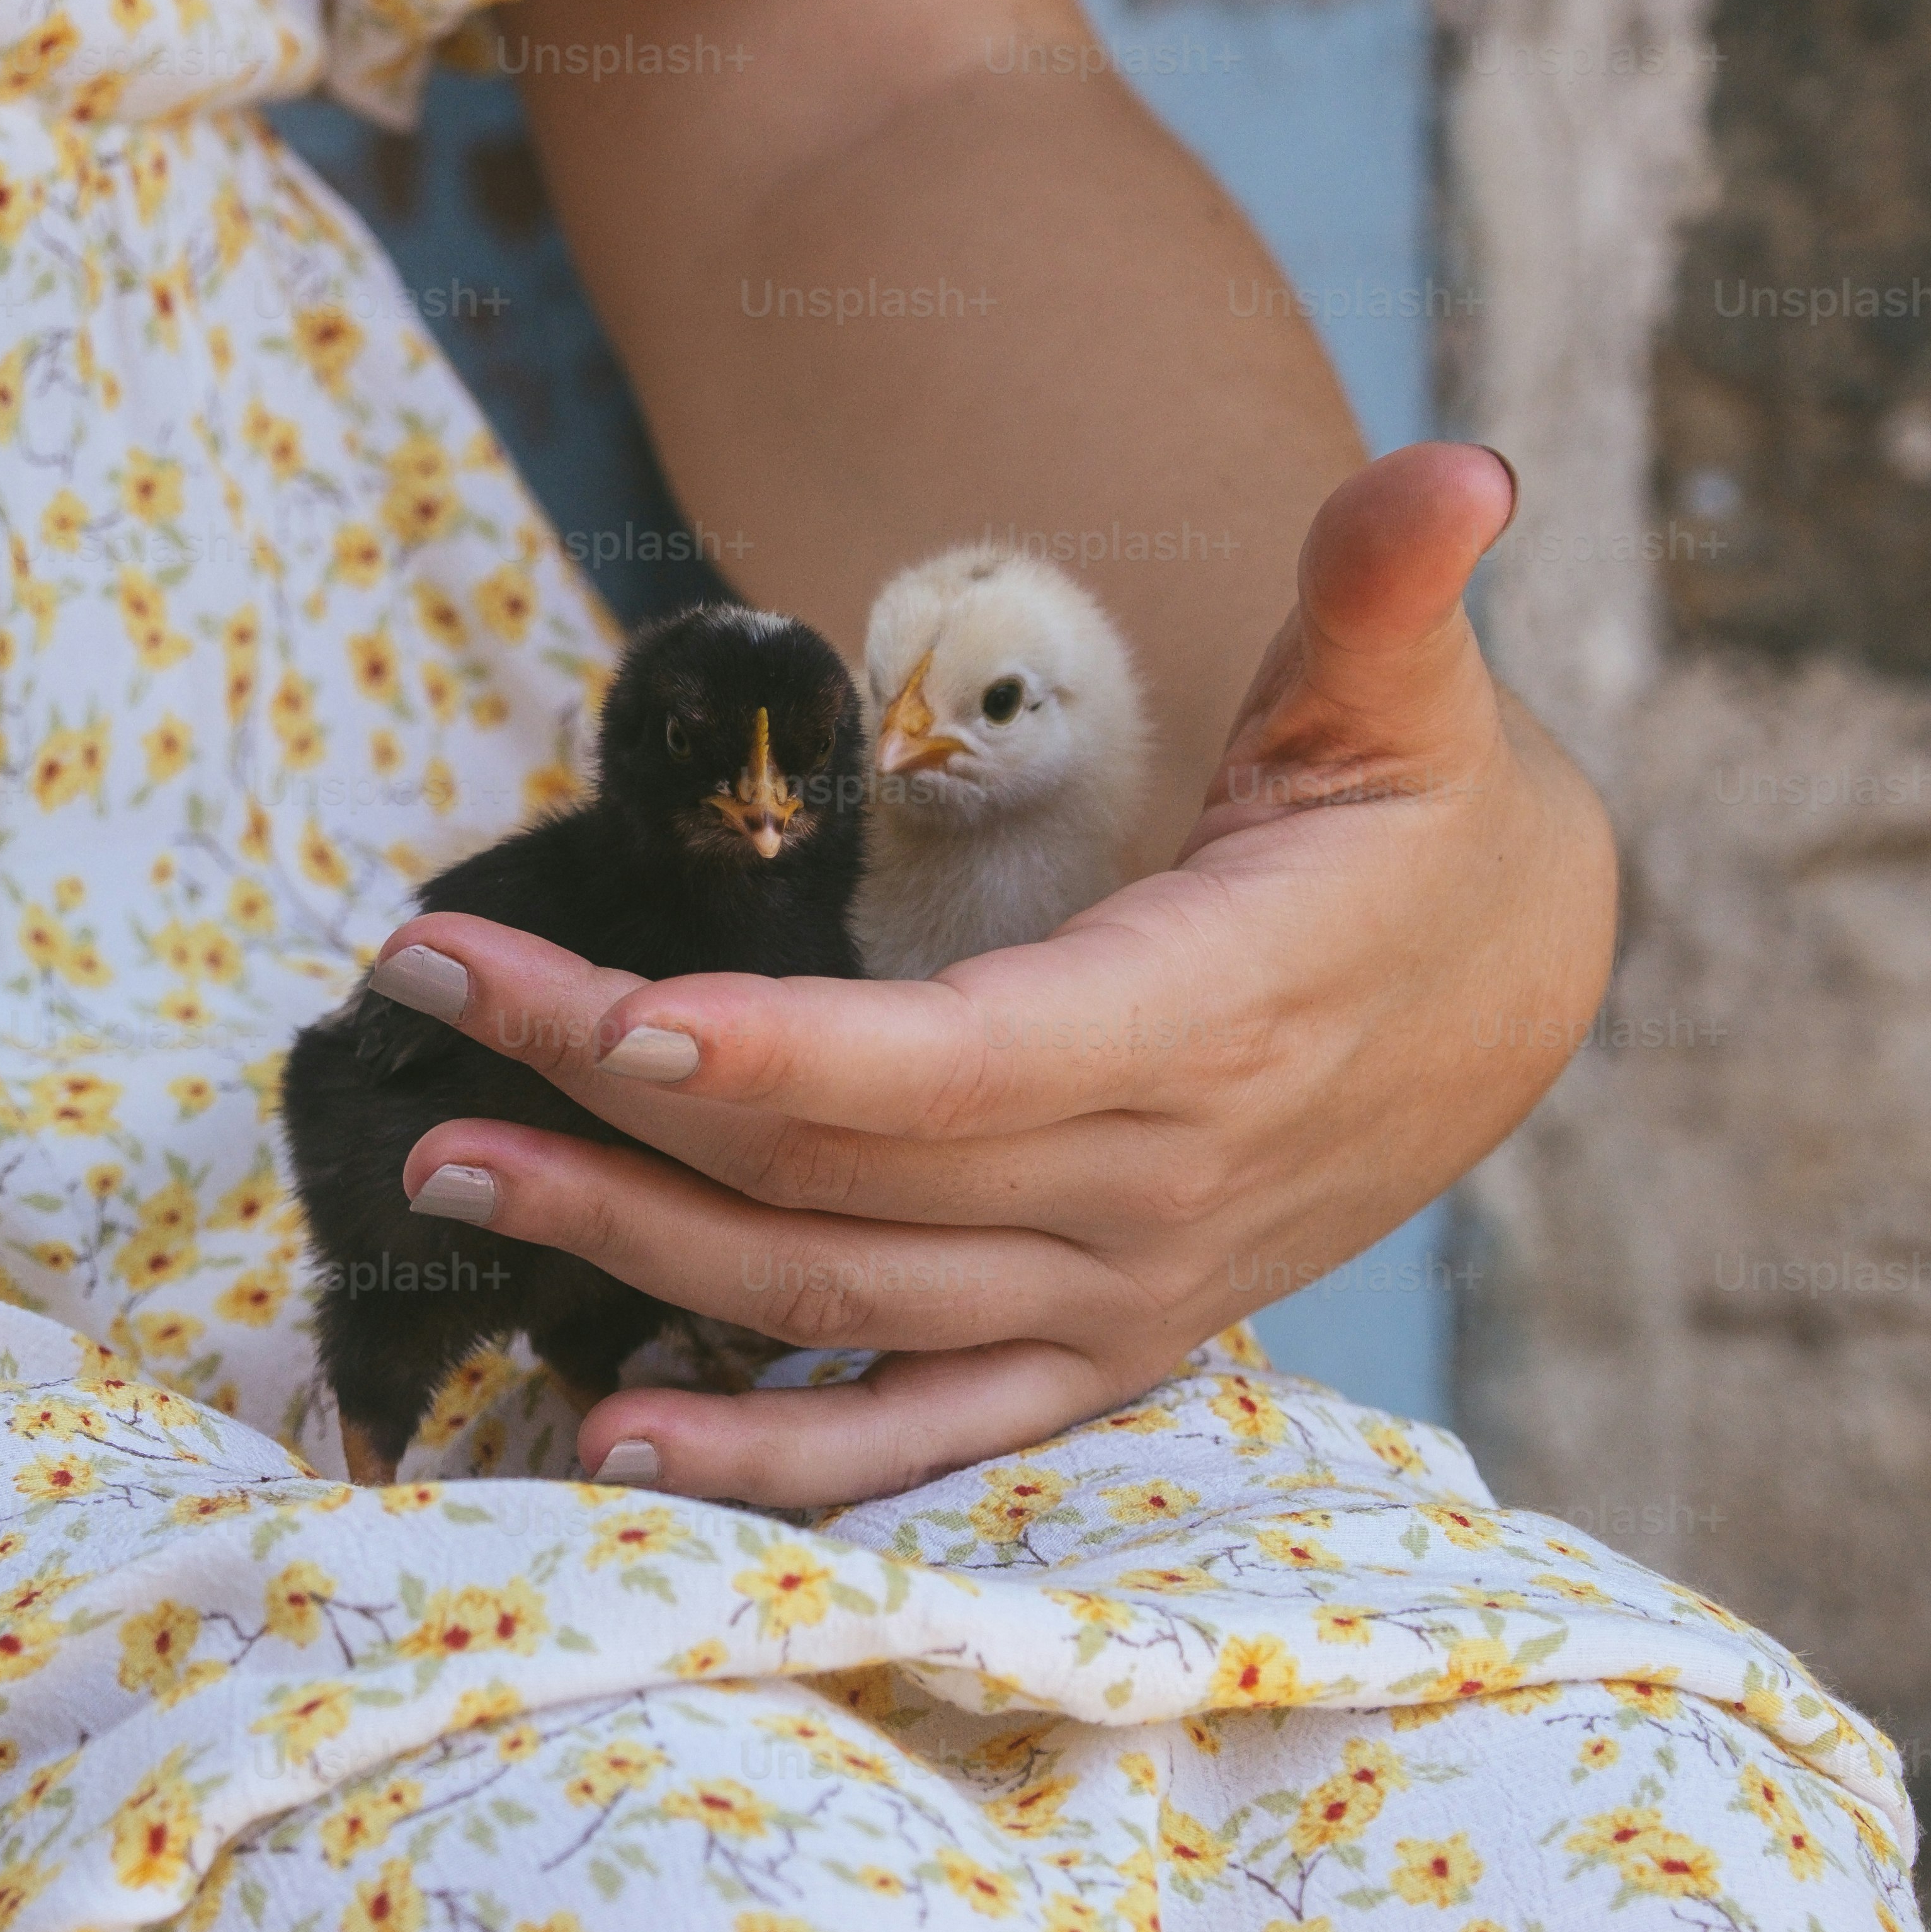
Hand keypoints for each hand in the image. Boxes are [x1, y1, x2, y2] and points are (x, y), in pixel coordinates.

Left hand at [364, 443, 1612, 1510]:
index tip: (600, 1013)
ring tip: (446, 1169)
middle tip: (423, 1002)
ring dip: (626, 1249)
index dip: (773, 1054)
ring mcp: (1114, 1295)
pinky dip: (763, 1459)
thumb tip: (1456, 472)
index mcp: (1204, 1026)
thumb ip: (1392, 587)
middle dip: (608, 1097)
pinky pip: (909, 1435)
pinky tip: (603, 1439)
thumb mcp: (1413, 696)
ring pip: (828, 1298)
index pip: (949, 1066)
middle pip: (831, 1167)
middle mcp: (1147, 1192)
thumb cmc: (1420, 825)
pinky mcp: (1091, 1353)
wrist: (1507, 1000)